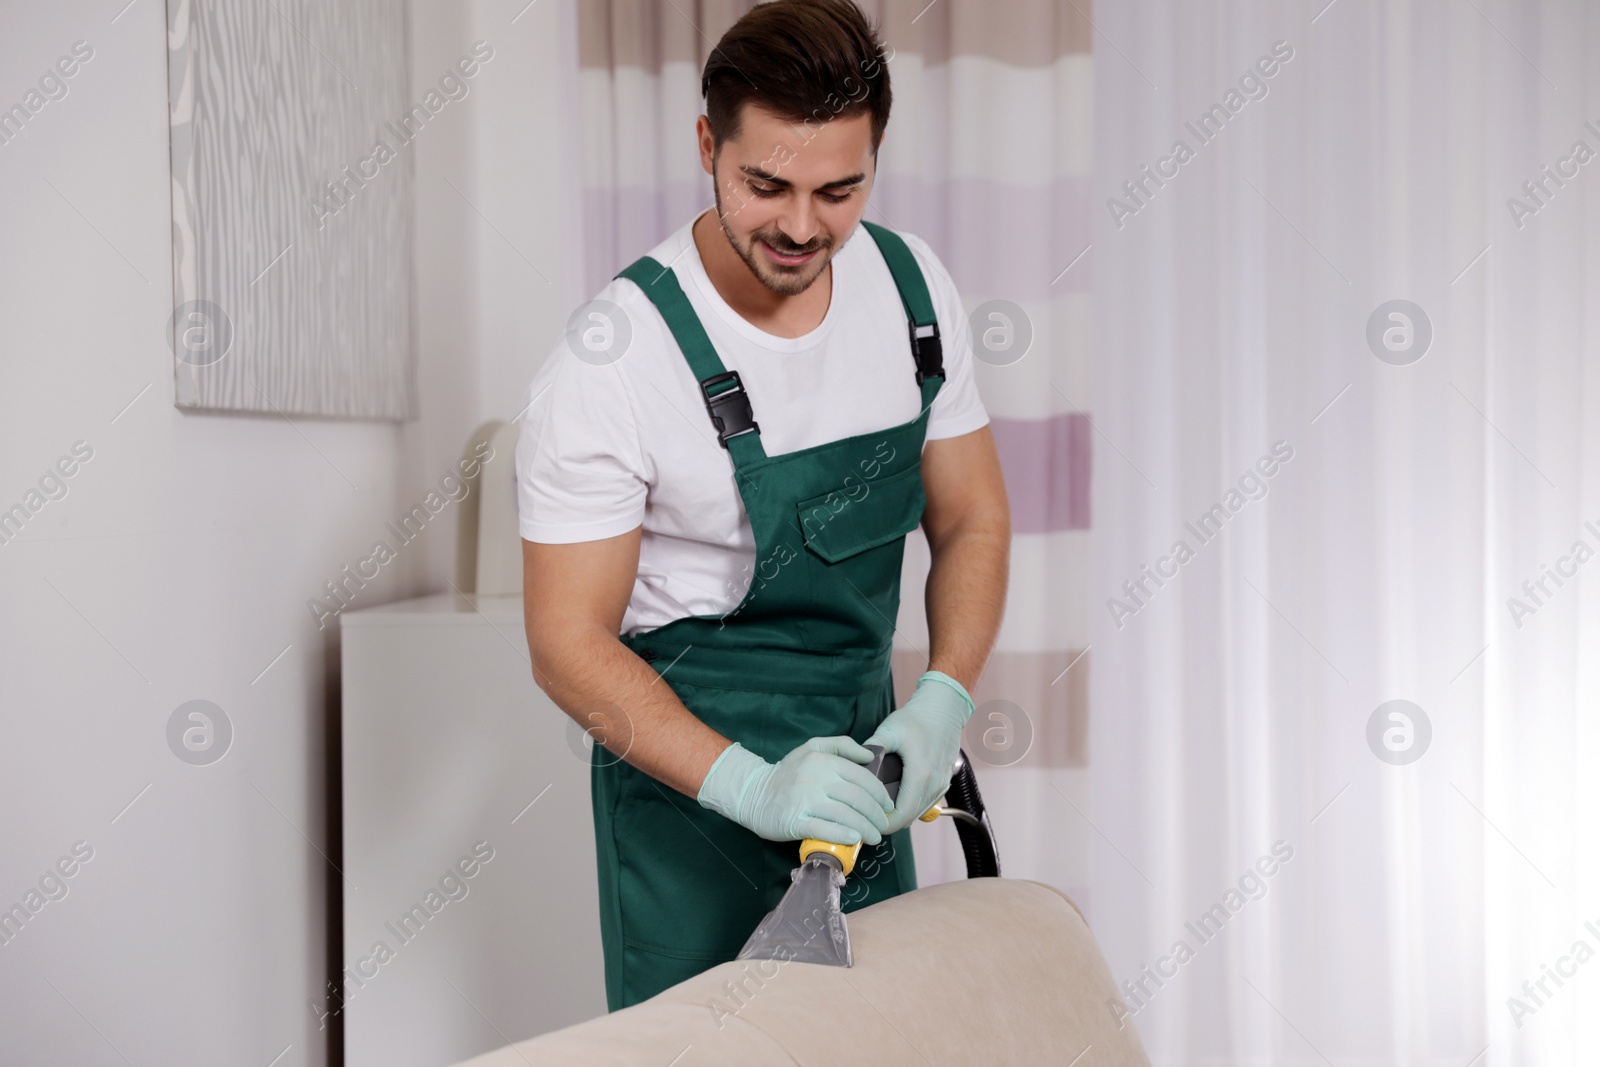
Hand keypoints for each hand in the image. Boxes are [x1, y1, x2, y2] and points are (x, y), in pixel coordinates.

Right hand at [697, 736, 894, 845]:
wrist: (754, 793)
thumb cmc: (789, 772)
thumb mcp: (812, 748)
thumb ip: (842, 745)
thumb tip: (869, 755)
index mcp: (823, 761)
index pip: (861, 777)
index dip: (879, 794)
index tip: (887, 806)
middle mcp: (815, 778)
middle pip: (857, 798)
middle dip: (876, 815)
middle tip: (883, 825)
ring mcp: (804, 800)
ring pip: (844, 816)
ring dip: (865, 828)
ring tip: (874, 837)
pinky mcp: (794, 821)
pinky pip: (824, 829)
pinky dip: (843, 835)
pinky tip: (855, 839)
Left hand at [865, 671, 973, 834]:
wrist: (944, 710)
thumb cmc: (916, 719)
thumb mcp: (889, 730)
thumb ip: (871, 749)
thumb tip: (855, 767)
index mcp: (920, 776)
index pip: (900, 816)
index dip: (881, 823)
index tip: (864, 818)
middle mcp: (934, 785)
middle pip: (908, 818)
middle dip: (887, 821)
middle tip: (865, 814)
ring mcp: (941, 786)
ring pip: (917, 813)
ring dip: (900, 815)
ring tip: (877, 807)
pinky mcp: (943, 783)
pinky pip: (925, 804)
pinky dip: (910, 807)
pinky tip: (894, 797)